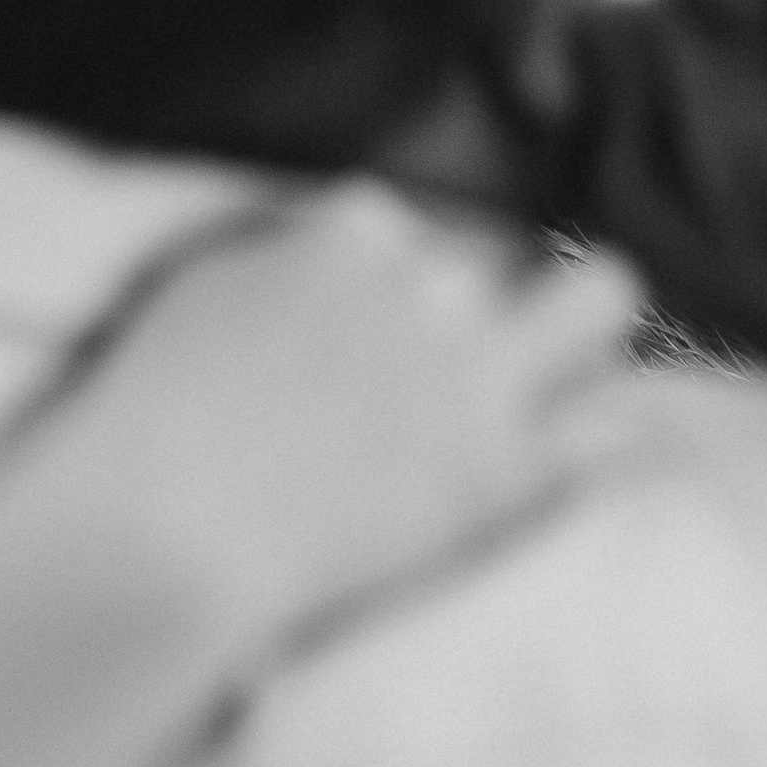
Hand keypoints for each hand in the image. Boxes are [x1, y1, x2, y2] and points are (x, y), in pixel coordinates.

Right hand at [8, 184, 635, 664]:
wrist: (164, 537)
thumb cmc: (149, 425)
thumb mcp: (203, 294)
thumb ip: (281, 267)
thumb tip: (318, 267)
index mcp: (347, 234)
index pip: (416, 229)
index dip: (407, 291)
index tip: (388, 345)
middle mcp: (424, 284)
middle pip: (512, 255)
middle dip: (502, 307)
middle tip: (487, 370)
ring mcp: (473, 372)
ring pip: (606, 295)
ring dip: (590, 331)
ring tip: (582, 383)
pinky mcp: (505, 469)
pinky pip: (617, 431)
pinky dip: (614, 444)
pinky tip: (608, 460)